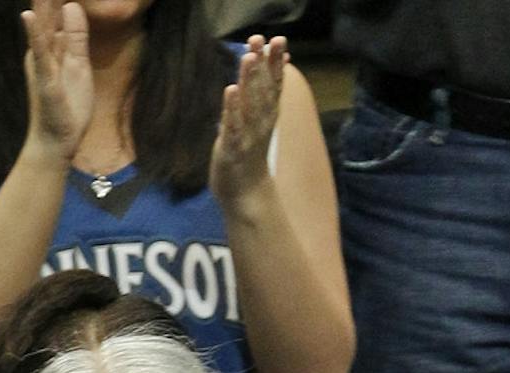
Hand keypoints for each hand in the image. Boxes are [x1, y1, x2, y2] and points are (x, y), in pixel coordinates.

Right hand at [20, 0, 91, 162]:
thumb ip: (75, 37)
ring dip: (38, 5)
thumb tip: (72, 6)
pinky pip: (40, 54)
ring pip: (39, 27)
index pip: (52, 11)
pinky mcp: (45, 80)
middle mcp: (42, 50)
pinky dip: (35, 34)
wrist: (57, 139)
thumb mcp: (79, 66)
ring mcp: (42, 63)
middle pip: (43, 13)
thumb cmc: (68, 105)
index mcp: (52, 45)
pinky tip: (30, 17)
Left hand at [209, 34, 286, 204]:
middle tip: (263, 39)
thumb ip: (263, 98)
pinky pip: (233, 127)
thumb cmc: (249, 156)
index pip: (273, 86)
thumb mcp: (257, 125)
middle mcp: (260, 124)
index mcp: (266, 117)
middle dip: (264, 64)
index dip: (275, 63)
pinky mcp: (232, 149)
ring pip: (250, 105)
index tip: (278, 40)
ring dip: (250, 81)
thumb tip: (273, 73)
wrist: (246, 196)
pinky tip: (231, 91)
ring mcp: (247, 136)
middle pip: (264, 90)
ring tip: (249, 57)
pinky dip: (233, 109)